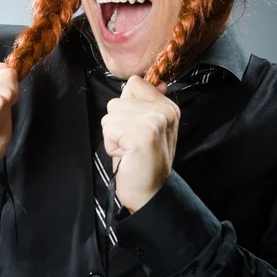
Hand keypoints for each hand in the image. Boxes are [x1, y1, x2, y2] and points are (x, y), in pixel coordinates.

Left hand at [101, 75, 179, 212]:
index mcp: (168, 107)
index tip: (136, 127)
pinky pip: (108, 127)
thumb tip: (148, 81)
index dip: (127, 106)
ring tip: (129, 149)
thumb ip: (146, 104)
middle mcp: (165, 111)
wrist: (150, 195)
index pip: (135, 83)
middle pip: (119, 98)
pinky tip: (126, 155)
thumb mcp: (148, 128)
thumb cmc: (142, 163)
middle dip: (118, 121)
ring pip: (111, 112)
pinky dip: (111, 144)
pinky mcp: (142, 133)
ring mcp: (155, 121)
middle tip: (132, 142)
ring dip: (114, 133)